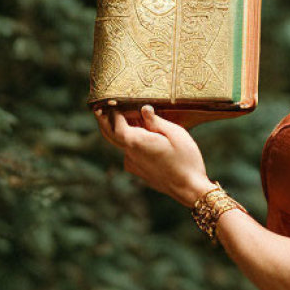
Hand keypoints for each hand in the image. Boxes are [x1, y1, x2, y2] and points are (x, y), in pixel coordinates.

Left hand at [93, 105, 212, 206]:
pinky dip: (131, 142)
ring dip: (120, 131)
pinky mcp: (138, 171)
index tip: (114, 101)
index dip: (113, 112)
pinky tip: (143, 136)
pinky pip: (129, 153)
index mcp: (137, 142)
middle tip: (100, 108)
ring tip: (127, 118)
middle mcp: (130, 154)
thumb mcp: (175, 133)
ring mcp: (133, 164)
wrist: (189, 189)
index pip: (115, 124)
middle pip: (110, 135)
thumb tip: (143, 108)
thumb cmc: (186, 159)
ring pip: (121, 144)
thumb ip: (156, 121)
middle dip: (104, 121)